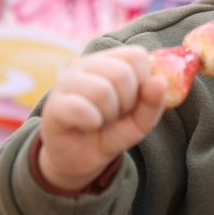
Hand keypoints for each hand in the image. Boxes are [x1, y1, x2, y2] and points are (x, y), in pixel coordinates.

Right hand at [39, 46, 166, 190]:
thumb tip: (159, 82)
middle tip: (114, 114)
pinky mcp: (53, 104)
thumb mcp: (141, 121)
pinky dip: (92, 122)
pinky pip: (81, 108)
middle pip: (122, 73)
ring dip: (109, 114)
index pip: (136, 55)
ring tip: (100, 120)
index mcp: (109, 61)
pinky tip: (87, 125)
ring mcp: (66, 82)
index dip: (143, 82)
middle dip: (127, 102)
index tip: (133, 100)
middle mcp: (85, 64)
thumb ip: (153, 102)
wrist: (80, 159)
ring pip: (102, 91)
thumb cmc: (111, 131)